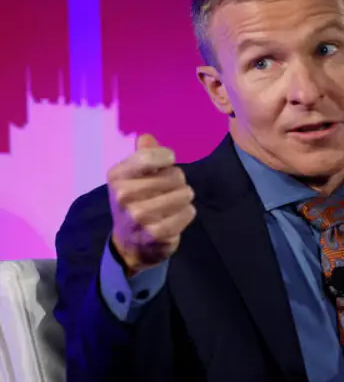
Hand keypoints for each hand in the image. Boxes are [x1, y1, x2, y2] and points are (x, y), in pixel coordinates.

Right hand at [108, 134, 195, 275]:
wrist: (129, 245)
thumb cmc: (135, 203)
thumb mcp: (132, 177)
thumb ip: (143, 155)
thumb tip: (147, 137)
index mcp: (116, 176)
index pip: (149, 156)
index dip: (166, 157)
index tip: (168, 162)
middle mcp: (123, 195)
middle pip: (174, 175)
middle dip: (178, 181)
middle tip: (168, 190)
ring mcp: (139, 216)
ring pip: (184, 193)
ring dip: (184, 197)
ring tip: (173, 203)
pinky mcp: (156, 233)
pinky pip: (188, 212)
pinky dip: (187, 212)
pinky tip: (176, 215)